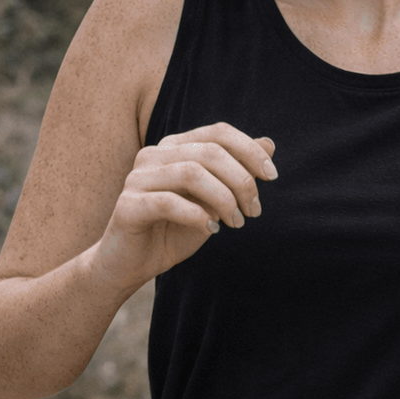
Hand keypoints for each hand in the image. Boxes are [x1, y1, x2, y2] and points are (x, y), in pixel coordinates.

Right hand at [91, 123, 275, 292]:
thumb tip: (269, 143)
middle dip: (241, 180)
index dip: (249, 150)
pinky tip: (211, 229)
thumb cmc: (174, 231)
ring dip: (223, 199)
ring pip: (190, 173)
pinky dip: (197, 215)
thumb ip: (236, 172)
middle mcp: (154, 155)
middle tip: (254, 211)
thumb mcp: (213, 201)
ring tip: (236, 222)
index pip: (218, 133)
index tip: (272, 176)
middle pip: (209, 152)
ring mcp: (137, 178)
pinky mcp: (127, 205)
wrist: (131, 265)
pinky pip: (168, 202)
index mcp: (174, 147)